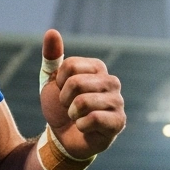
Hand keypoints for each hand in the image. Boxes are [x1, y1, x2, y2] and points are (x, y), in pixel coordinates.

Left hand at [39, 29, 124, 159]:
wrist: (63, 138)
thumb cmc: (60, 107)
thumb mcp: (51, 81)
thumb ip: (52, 57)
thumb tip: (51, 32)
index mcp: (97, 67)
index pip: (69, 65)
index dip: (59, 83)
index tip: (63, 92)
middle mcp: (112, 81)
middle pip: (76, 82)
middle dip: (64, 100)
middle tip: (70, 107)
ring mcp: (118, 101)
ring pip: (83, 102)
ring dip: (72, 114)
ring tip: (77, 117)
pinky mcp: (119, 122)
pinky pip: (93, 119)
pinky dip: (81, 126)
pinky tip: (86, 128)